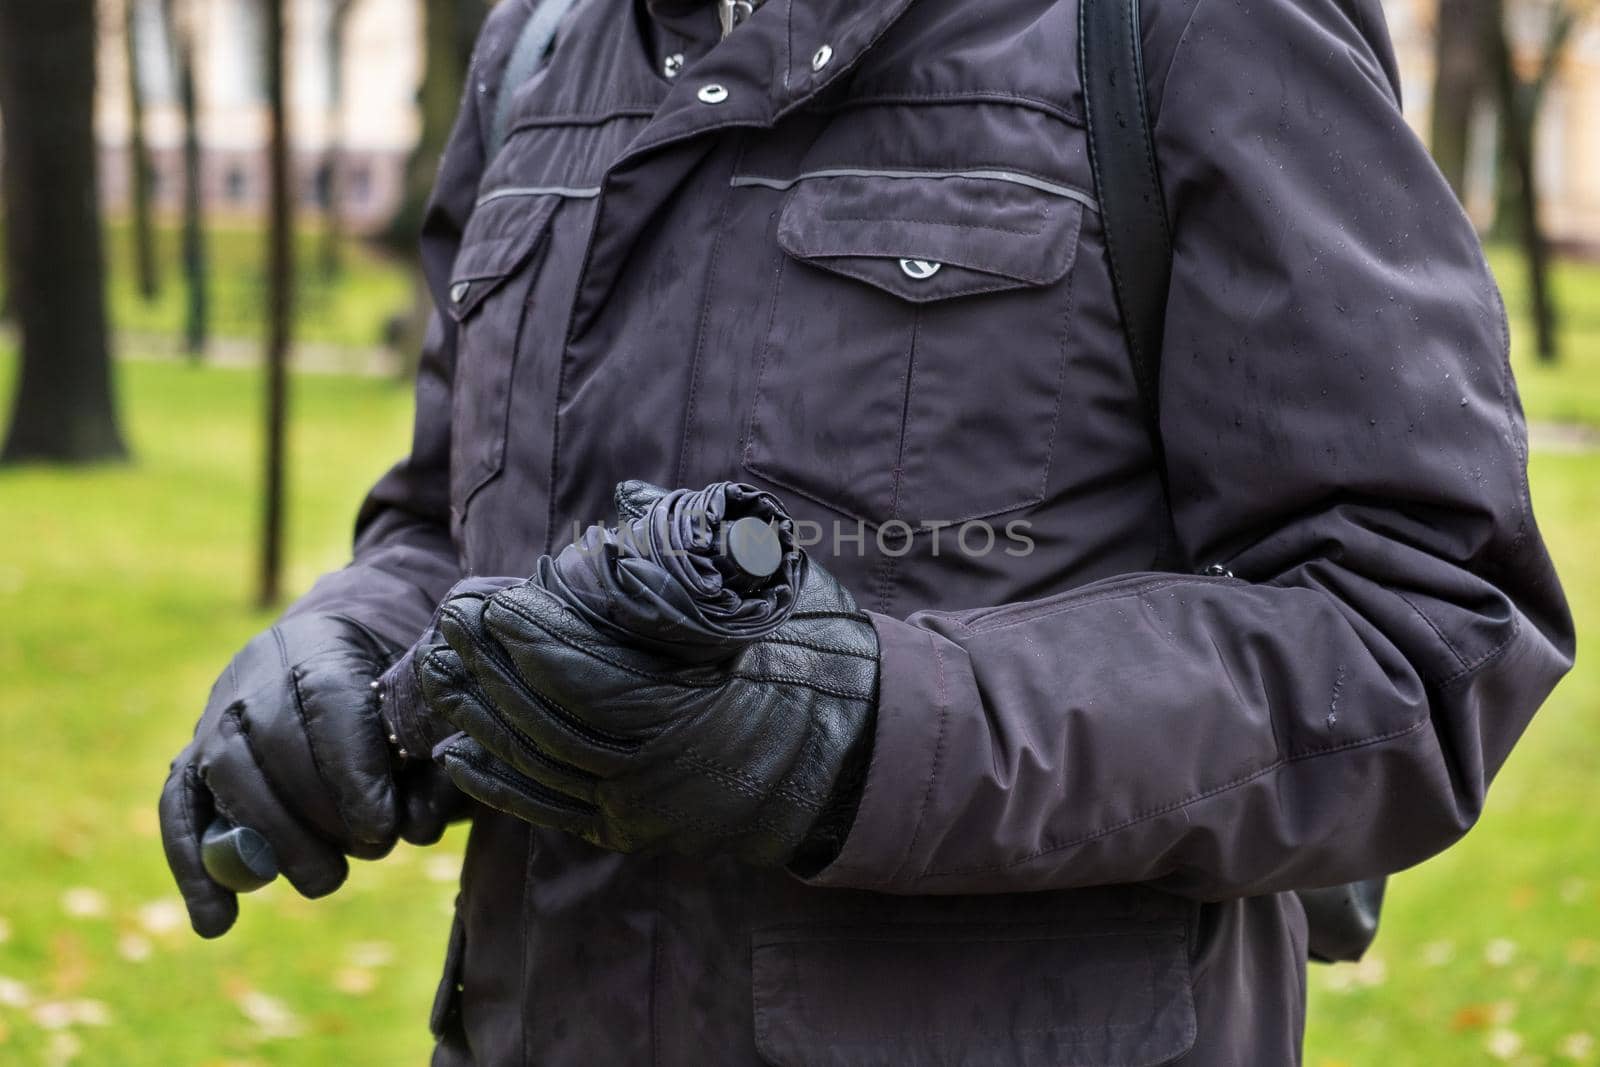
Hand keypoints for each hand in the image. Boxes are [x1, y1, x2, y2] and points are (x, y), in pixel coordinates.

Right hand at [160, 613, 458, 936]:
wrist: (331, 653)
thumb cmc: (390, 696)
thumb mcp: (422, 714)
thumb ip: (430, 764)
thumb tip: (416, 828)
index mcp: (321, 650)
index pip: (328, 704)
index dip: (353, 772)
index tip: (383, 826)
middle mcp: (258, 677)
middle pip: (271, 745)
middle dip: (320, 813)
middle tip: (369, 851)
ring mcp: (216, 718)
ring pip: (225, 777)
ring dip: (274, 841)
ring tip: (327, 879)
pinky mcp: (191, 759)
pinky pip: (178, 810)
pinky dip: (194, 869)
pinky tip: (217, 922)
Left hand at [419, 556, 878, 870]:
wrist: (862, 751)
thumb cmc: (819, 660)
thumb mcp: (774, 590)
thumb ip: (700, 546)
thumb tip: (630, 496)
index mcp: (697, 705)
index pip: (588, 675)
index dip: (532, 638)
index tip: (493, 599)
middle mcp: (663, 767)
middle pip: (549, 720)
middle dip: (491, 670)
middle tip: (449, 622)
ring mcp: (648, 806)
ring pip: (542, 766)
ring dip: (481, 718)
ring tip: (439, 672)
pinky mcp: (638, 828)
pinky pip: (553, 811)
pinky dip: (501, 785)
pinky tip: (458, 753)